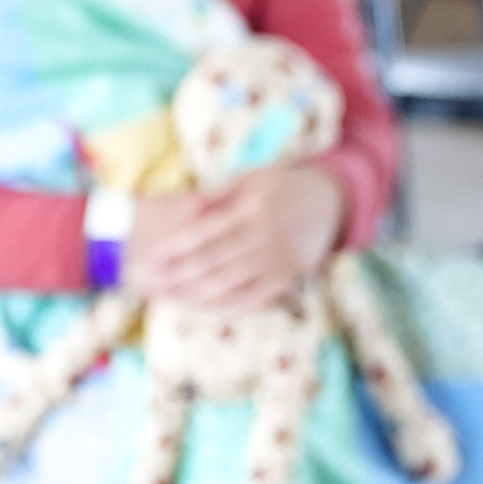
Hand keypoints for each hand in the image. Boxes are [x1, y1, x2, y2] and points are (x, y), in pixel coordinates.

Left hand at [135, 166, 344, 310]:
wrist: (330, 202)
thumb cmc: (280, 187)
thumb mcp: (252, 178)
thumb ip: (217, 193)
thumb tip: (185, 207)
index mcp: (255, 206)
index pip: (208, 230)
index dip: (178, 245)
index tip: (154, 255)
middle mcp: (267, 234)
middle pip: (215, 260)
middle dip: (179, 273)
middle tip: (151, 282)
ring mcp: (279, 259)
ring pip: (230, 283)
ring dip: (195, 293)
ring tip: (168, 296)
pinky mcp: (287, 278)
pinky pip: (251, 297)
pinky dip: (224, 304)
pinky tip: (201, 306)